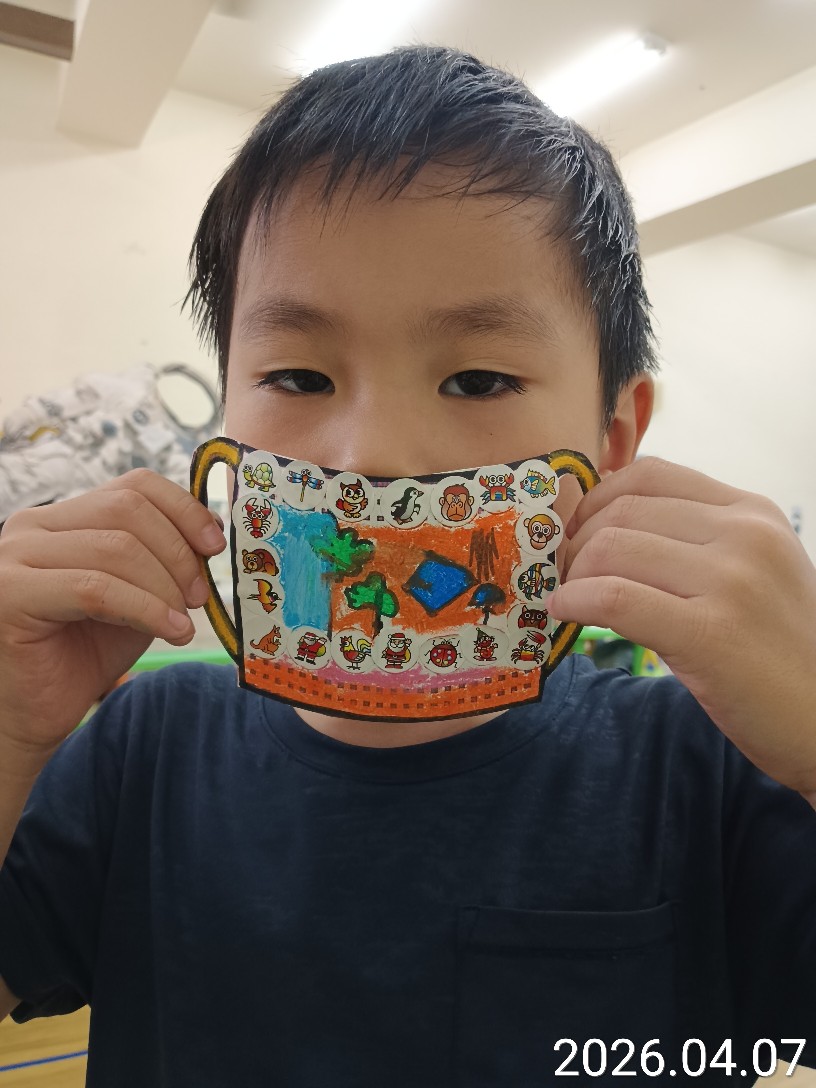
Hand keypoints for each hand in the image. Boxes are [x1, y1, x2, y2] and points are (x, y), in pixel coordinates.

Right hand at [0, 469, 225, 759]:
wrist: (32, 713)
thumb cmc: (84, 654)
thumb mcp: (137, 594)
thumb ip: (162, 561)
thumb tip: (210, 537)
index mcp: (63, 517)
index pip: (134, 485)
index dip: (184, 510)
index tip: (215, 546)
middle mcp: (32, 525)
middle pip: (128, 510)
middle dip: (178, 552)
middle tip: (199, 597)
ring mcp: (16, 556)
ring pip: (116, 549)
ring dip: (164, 587)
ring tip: (182, 622)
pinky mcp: (11, 593)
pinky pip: (96, 589)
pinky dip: (146, 609)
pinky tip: (171, 631)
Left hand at [547, 456, 815, 793]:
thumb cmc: (779, 652)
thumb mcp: (754, 572)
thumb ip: (695, 541)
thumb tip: (604, 526)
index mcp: (752, 513)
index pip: (650, 473)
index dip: (596, 498)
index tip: (577, 531)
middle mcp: (744, 535)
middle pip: (622, 511)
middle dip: (576, 541)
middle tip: (564, 574)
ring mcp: (731, 581)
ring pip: (610, 549)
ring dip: (572, 575)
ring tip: (569, 599)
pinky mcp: (710, 633)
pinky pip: (613, 598)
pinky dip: (574, 603)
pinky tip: (565, 614)